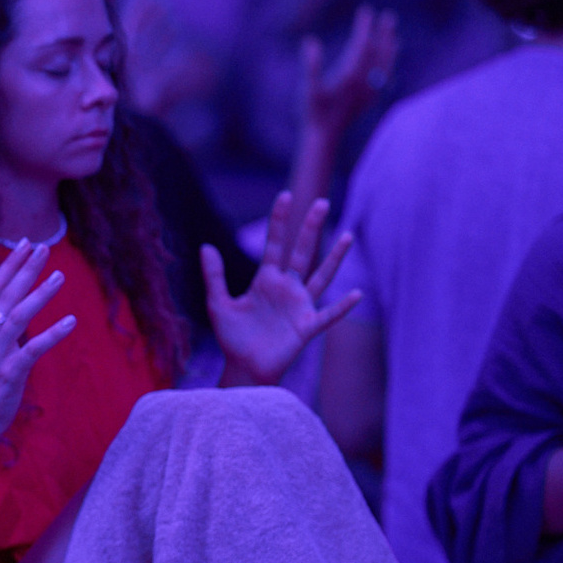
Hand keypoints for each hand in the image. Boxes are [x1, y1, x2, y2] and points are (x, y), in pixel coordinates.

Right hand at [0, 242, 77, 441]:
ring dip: (40, 295)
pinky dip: (52, 334)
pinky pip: (34, 349)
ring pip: (19, 316)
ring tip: (59, 276)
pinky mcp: (12, 371)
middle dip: (26, 269)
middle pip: (7, 295)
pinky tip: (70, 322)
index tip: (26, 243)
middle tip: (44, 248)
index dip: (10, 264)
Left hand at [209, 192, 360, 386]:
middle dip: (311, 227)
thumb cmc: (233, 337)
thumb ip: (214, 276)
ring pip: (322, 276)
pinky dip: (342, 307)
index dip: (280, 221)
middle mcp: (287, 288)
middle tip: (322, 202)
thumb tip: (206, 246)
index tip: (285, 196)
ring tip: (348, 235)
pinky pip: (328, 315)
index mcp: (266, 279)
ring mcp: (300, 306)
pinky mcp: (306, 327)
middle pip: (303, 252)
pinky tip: (356, 294)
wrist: (243, 367)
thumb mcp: (218, 304)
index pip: (276, 244)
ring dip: (335, 257)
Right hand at [301, 5, 397, 141]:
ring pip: (385, 64)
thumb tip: (310, 42)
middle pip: (378, 52)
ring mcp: (369, 91)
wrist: (324, 136)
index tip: (366, 10)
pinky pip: (385, 77)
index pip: (361, 45)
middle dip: (383, 33)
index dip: (364, 26)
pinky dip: (389, 65)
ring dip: (390, 47)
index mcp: (349, 76)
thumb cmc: (312, 111)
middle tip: (389, 16)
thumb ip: (310, 66)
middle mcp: (363, 82)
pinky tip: (389, 61)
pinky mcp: (370, 98)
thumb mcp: (307, 88)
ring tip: (393, 35)